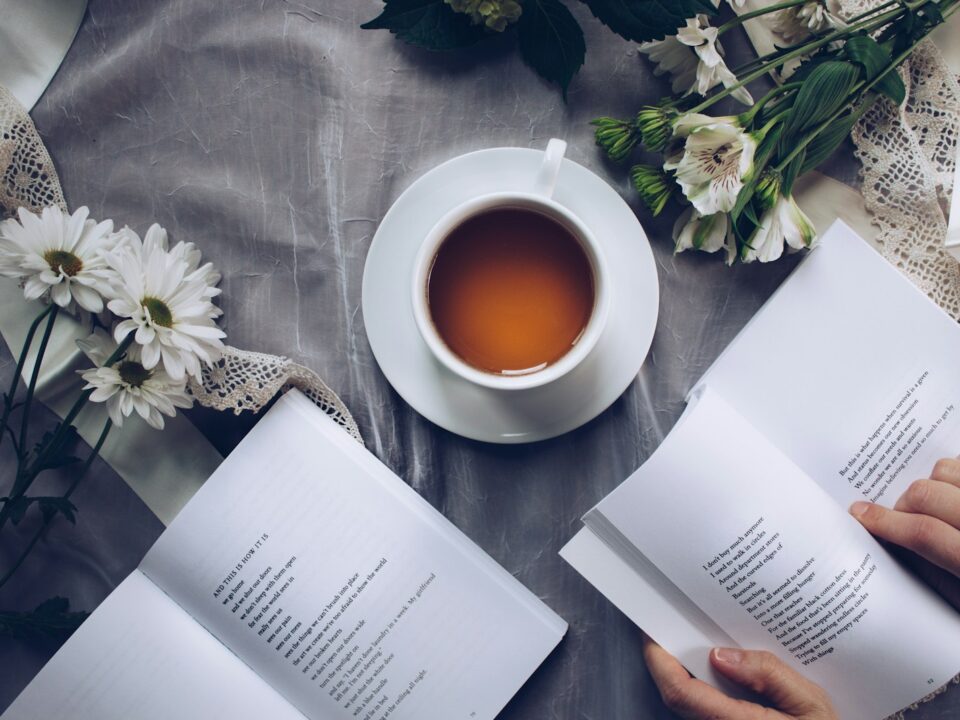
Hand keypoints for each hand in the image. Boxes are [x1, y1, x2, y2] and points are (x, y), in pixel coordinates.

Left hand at [642, 635, 836, 718]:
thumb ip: (769, 675)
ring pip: (688, 703)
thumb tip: (721, 654)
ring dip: (685, 672)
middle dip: (668, 658)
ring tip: (693, 639)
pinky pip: (703, 708)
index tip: (651, 629)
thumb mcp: (811, 703)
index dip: (658, 659)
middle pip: (677, 694)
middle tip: (670, 624)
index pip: (680, 691)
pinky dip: (701, 685)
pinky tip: (716, 667)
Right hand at [849, 457, 959, 609]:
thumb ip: (938, 573)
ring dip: (935, 484)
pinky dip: (957, 474)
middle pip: (928, 494)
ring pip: (949, 469)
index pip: (924, 533)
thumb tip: (896, 544)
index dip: (884, 522)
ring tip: (939, 503)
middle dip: (904, 504)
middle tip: (901, 518)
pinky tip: (958, 493)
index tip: (861, 514)